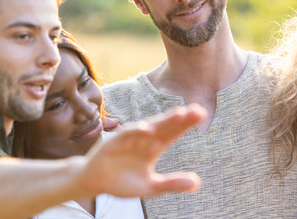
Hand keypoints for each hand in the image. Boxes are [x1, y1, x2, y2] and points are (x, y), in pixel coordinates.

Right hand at [76, 104, 205, 197]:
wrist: (94, 182)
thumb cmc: (122, 182)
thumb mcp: (151, 187)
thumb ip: (172, 183)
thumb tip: (197, 182)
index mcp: (153, 148)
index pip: (173, 133)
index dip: (186, 124)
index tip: (202, 115)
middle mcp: (143, 140)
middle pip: (165, 126)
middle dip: (180, 118)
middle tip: (198, 110)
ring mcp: (130, 139)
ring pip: (149, 126)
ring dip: (163, 120)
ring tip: (179, 114)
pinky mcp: (114, 142)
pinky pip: (127, 134)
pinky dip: (137, 131)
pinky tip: (148, 129)